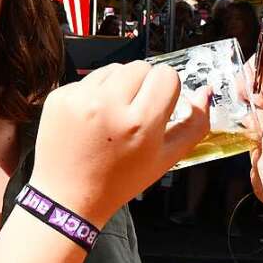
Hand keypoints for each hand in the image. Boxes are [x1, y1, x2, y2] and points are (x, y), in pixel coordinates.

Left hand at [30, 61, 210, 225]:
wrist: (67, 195)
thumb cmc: (119, 181)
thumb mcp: (166, 159)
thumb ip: (194, 124)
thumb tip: (204, 91)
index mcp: (139, 122)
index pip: (166, 75)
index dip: (167, 89)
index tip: (160, 105)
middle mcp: (107, 105)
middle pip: (141, 67)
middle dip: (144, 85)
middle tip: (135, 112)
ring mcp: (79, 98)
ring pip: (113, 69)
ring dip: (118, 86)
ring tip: (112, 117)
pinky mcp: (59, 96)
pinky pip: (87, 80)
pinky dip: (93, 94)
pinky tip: (91, 120)